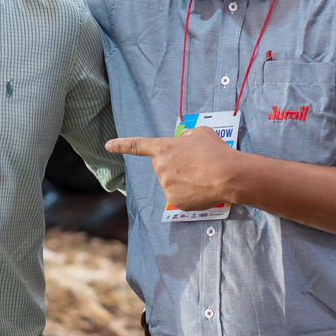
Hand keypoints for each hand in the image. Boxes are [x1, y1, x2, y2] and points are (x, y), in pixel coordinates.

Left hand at [106, 127, 237, 210]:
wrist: (227, 175)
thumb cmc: (215, 151)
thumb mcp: (200, 133)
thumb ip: (186, 137)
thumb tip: (183, 143)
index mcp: (163, 148)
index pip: (138, 145)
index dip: (122, 145)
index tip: (108, 145)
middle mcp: (160, 168)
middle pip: (161, 166)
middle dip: (173, 165)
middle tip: (194, 163)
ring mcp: (166, 186)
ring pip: (170, 182)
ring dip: (182, 179)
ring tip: (201, 175)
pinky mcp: (175, 202)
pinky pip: (178, 196)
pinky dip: (188, 193)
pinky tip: (201, 187)